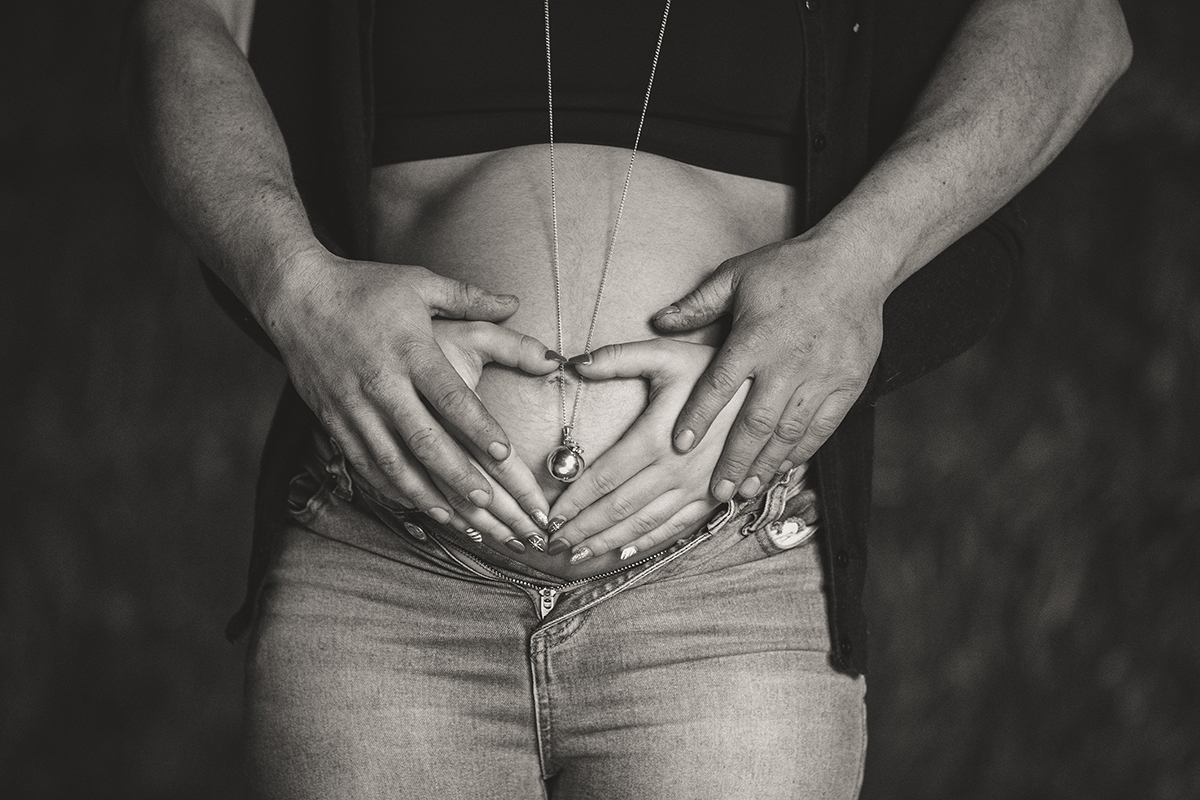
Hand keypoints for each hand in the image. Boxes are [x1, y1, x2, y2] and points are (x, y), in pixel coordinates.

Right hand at [265, 249, 559, 528]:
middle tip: (488, 502)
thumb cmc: (366, 288)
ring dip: (424, 492)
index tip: (504, 453)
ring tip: (455, 517)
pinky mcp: (333, 418)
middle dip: (456, 474)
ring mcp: (353, 405)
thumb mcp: (421, 282)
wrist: (295, 295)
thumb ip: (470, 298)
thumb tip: (515, 304)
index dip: (477, 426)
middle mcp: (381, 382)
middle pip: (423, 438)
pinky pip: (362, 461)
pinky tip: (413, 503)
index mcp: (409, 350)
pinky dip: (389, 486)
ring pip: (391, 460)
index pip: (448, 396)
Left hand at [545, 339, 749, 562]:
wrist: (770, 388)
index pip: (604, 477)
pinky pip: (676, 526)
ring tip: (579, 553)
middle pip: (619, 506)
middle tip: (553, 543)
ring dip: (608, 540)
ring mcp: (697, 487)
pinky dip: (648, 542)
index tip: (550, 515)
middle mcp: (675, 469)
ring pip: (644, 523)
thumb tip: (573, 362)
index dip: (574, 500)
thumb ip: (618, 358)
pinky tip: (624, 551)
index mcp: (657, 436)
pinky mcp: (714, 496)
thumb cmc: (714, 367)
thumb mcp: (666, 354)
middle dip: (583, 527)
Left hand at [650, 235, 883, 500]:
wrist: (854, 263)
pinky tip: (783, 468)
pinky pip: (822, 427)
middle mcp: (787, 362)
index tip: (679, 445)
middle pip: (755, 422)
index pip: (719, 384)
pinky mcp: (846, 384)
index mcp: (755, 337)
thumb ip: (698, 304)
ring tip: (746, 490)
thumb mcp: (736, 275)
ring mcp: (820, 377)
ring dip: (766, 464)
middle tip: (715, 491)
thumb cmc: (789, 269)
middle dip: (734, 460)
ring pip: (789, 432)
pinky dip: (801, 451)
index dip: (698, 417)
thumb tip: (659, 322)